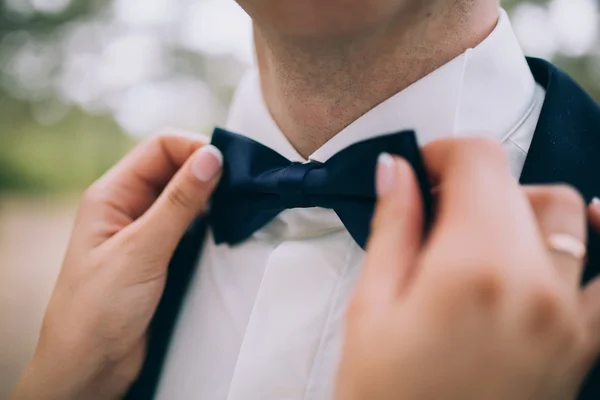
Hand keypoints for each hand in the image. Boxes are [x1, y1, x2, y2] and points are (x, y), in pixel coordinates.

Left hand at [10, 133, 222, 399]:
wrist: (91, 366)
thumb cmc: (98, 308)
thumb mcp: (141, 250)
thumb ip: (178, 202)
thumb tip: (211, 156)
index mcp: (112, 194)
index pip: (159, 148)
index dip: (194, 148)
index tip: (228, 164)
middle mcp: (129, 206)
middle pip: (175, 168)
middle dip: (208, 170)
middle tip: (242, 185)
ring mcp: (147, 230)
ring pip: (187, 197)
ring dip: (213, 197)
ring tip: (240, 204)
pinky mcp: (162, 254)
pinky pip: (192, 225)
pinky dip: (212, 221)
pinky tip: (229, 226)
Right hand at [336, 139, 599, 399]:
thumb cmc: (385, 399)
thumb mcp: (370, 306)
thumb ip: (393, 226)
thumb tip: (396, 172)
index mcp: (472, 268)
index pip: (482, 163)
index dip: (447, 151)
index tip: (426, 167)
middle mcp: (533, 286)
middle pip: (524, 185)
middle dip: (477, 180)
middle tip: (438, 204)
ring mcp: (567, 318)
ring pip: (571, 216)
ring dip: (525, 205)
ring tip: (486, 227)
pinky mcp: (581, 346)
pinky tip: (591, 225)